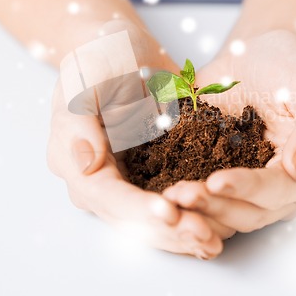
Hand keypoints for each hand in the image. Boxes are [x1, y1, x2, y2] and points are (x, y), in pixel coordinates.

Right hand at [47, 20, 231, 258]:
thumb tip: (85, 165)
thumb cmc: (99, 58)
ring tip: (214, 243)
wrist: (123, 51)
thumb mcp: (84, 79)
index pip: (108, 196)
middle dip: (169, 232)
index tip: (170, 212)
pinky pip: (172, 204)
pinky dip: (192, 218)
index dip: (137, 209)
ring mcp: (128, 182)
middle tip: (204, 238)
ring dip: (183, 235)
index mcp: (78, 163)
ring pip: (154, 221)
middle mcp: (102, 183)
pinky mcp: (152, 176)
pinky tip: (217, 230)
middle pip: (133, 220)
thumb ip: (78, 122)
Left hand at [163, 30, 295, 232]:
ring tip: (168, 196)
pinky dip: (185, 198)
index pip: (278, 190)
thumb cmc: (291, 67)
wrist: (257, 56)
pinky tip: (161, 192)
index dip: (248, 189)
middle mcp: (280, 189)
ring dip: (196, 209)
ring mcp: (248, 186)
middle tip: (180, 194)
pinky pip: (204, 195)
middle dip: (213, 206)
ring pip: (224, 212)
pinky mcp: (221, 175)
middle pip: (248, 212)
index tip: (216, 182)